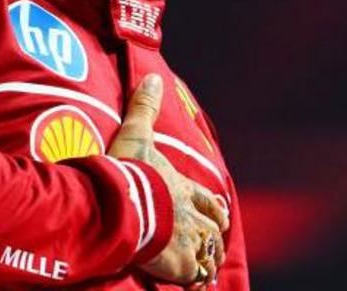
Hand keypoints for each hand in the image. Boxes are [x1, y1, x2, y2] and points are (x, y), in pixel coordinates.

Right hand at [108, 74, 228, 286]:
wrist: (127, 204)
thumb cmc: (131, 171)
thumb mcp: (136, 134)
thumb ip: (144, 107)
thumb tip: (153, 77)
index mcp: (183, 189)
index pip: (207, 200)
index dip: (214, 208)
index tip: (219, 215)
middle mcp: (191, 216)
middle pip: (213, 230)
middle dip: (214, 237)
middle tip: (214, 244)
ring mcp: (187, 241)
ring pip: (208, 254)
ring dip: (207, 260)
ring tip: (205, 270)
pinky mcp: (178, 264)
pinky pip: (193, 277)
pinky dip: (195, 281)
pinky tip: (193, 285)